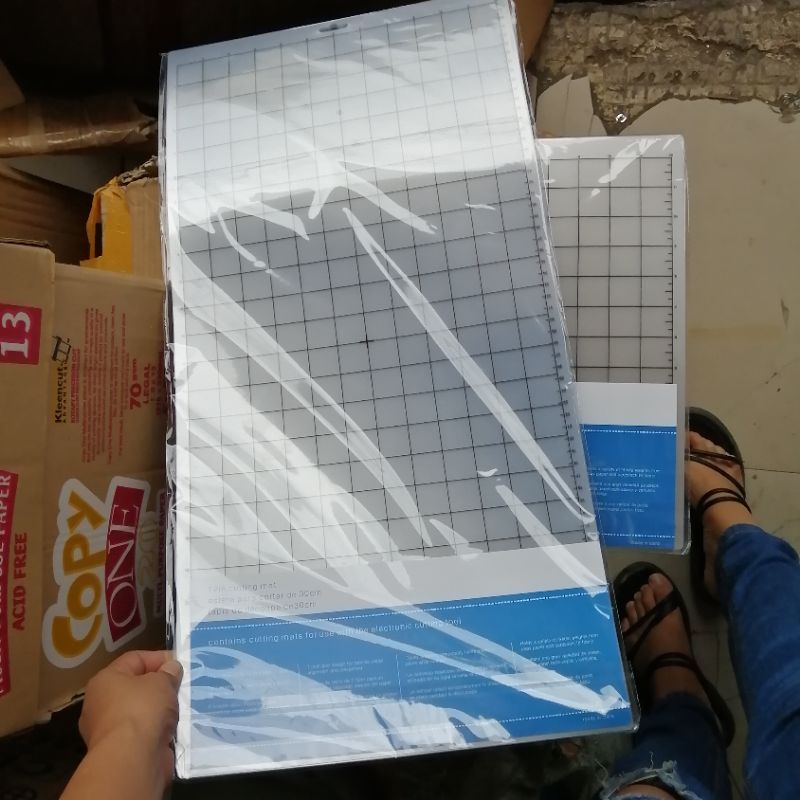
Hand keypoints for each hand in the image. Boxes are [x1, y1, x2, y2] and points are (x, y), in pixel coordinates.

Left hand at [79, 650, 182, 783]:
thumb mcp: (162, 682)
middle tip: (181, 685)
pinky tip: (172, 727)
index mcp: (105, 680)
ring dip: (159, 709)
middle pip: (135, 686)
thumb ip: (168, 672)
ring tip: (180, 706)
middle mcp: (100, 703)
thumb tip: (171, 668)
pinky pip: (141, 731)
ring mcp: (107, 729)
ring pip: (139, 710)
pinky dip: (156, 729)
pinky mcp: (118, 750)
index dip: (159, 658)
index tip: (180, 663)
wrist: (131, 759)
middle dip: (159, 685)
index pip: (135, 659)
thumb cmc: (142, 710)